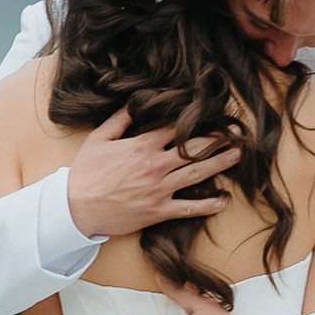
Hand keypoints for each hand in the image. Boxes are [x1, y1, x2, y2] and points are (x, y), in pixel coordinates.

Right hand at [65, 109, 240, 238]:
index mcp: (141, 145)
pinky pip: (189, 208)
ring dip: (220, 163)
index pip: (175, 128)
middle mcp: (155, 165)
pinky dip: (208, 205)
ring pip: (197, 174)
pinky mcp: (158, 211)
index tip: (212, 114)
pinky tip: (223, 200)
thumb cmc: (85, 173)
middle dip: (218, 139)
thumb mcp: (99, 138)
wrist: (76, 208)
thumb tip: (136, 102)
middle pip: (194, 149)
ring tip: (238, 156)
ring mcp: (159, 190)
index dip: (195, 119)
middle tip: (238, 133)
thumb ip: (120, 120)